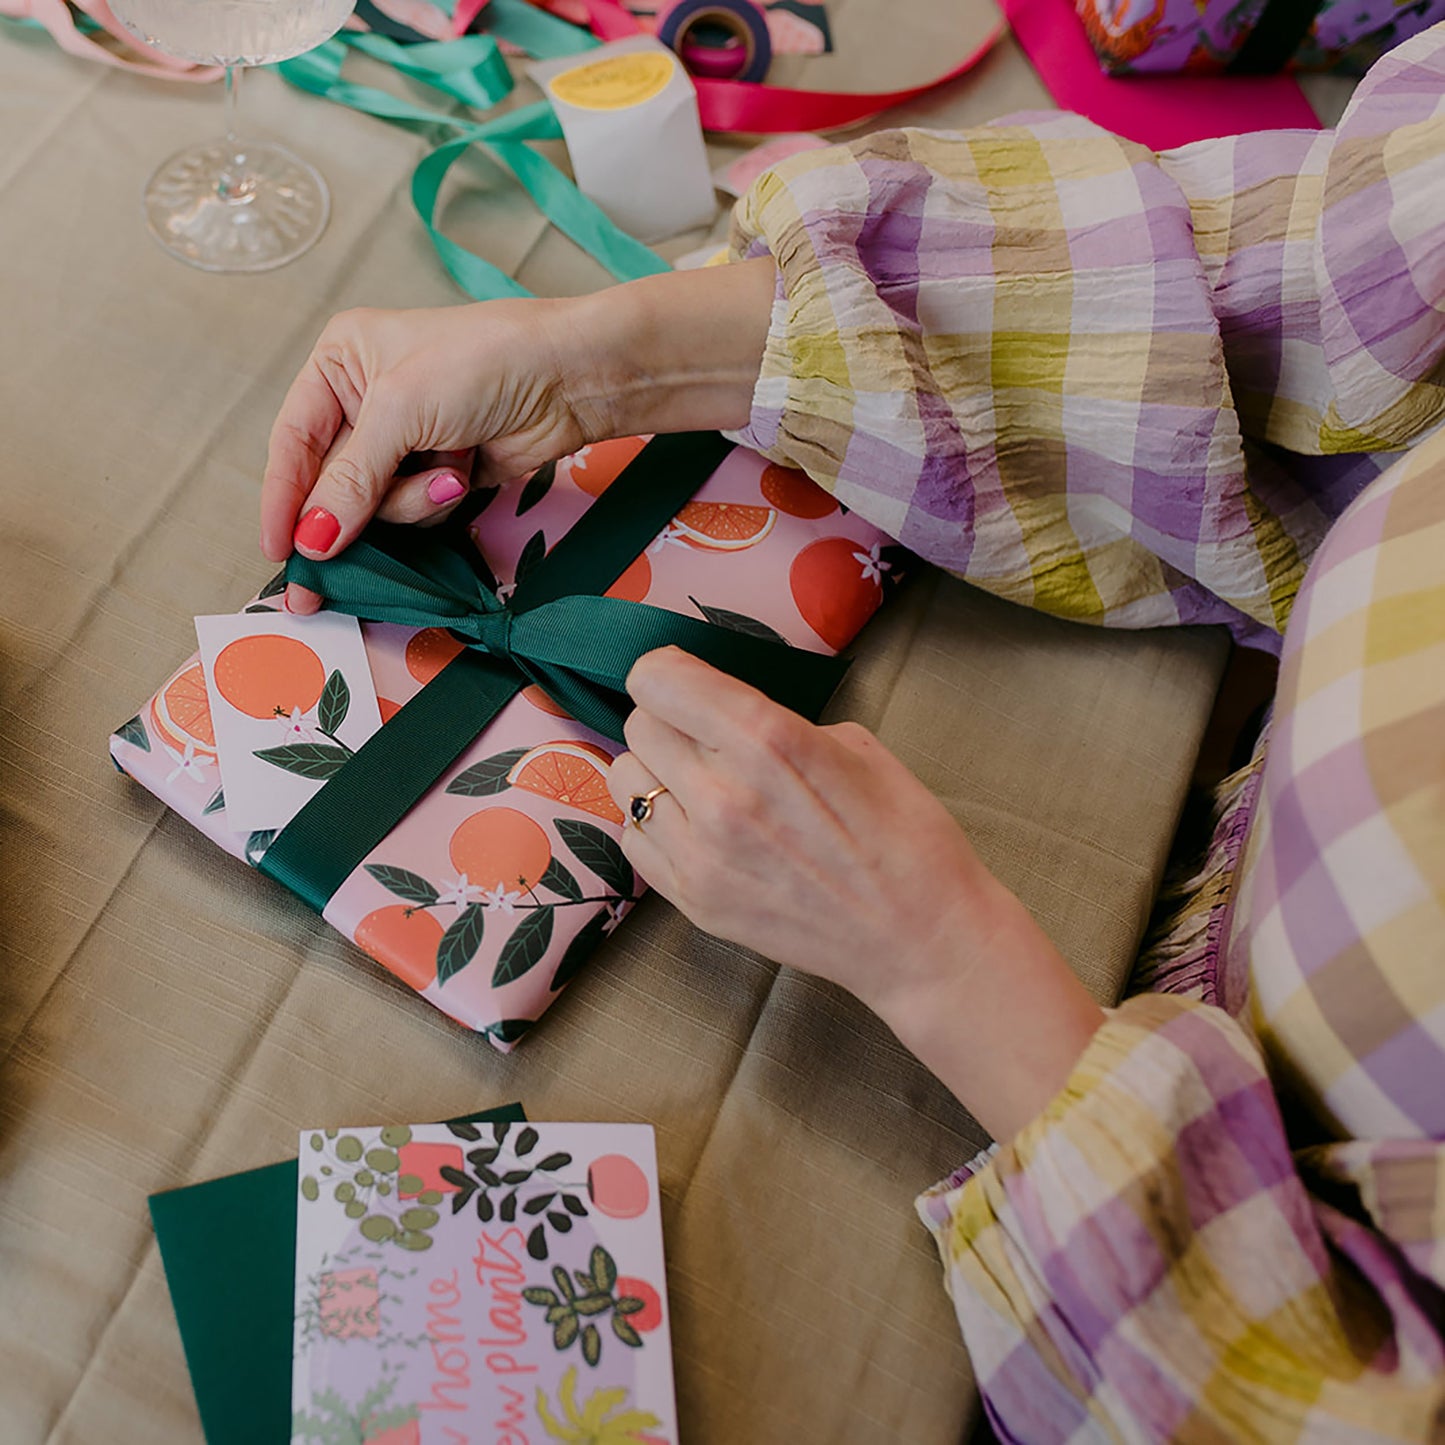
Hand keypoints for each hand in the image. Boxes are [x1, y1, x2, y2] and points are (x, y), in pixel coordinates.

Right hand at [260, 259, 775, 612]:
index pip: (292, 442)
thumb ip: (351, 480)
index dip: (282, 500)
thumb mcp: (400, 413)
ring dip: (409, 503)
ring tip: (449, 474)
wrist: (569, 377)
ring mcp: (406, 441)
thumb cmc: (481, 364)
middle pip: (331, 484)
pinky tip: (464, 474)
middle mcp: (364, 401)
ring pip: (375, 506)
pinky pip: (415, 512)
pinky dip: (435, 503)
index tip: (276, 552)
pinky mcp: (441, 471)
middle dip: (347, 516)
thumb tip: (312, 540)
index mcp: (339, 363)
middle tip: (321, 581)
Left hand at [608, 648, 1104, 1140]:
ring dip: (655, 769)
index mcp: (768, 741)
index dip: (671, 672)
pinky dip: (655, 822)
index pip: (657, 679)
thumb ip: (776, 722)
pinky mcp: (693, 900)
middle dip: (669, 719)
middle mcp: (722, 794)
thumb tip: (725, 715)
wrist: (919, 940)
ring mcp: (702, 854)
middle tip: (708, 737)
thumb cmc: (904, 836)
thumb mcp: (855, 746)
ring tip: (700, 783)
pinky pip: (633, 836)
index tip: (691, 683)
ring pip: (626, 778)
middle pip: (640, 723)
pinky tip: (697, 827)